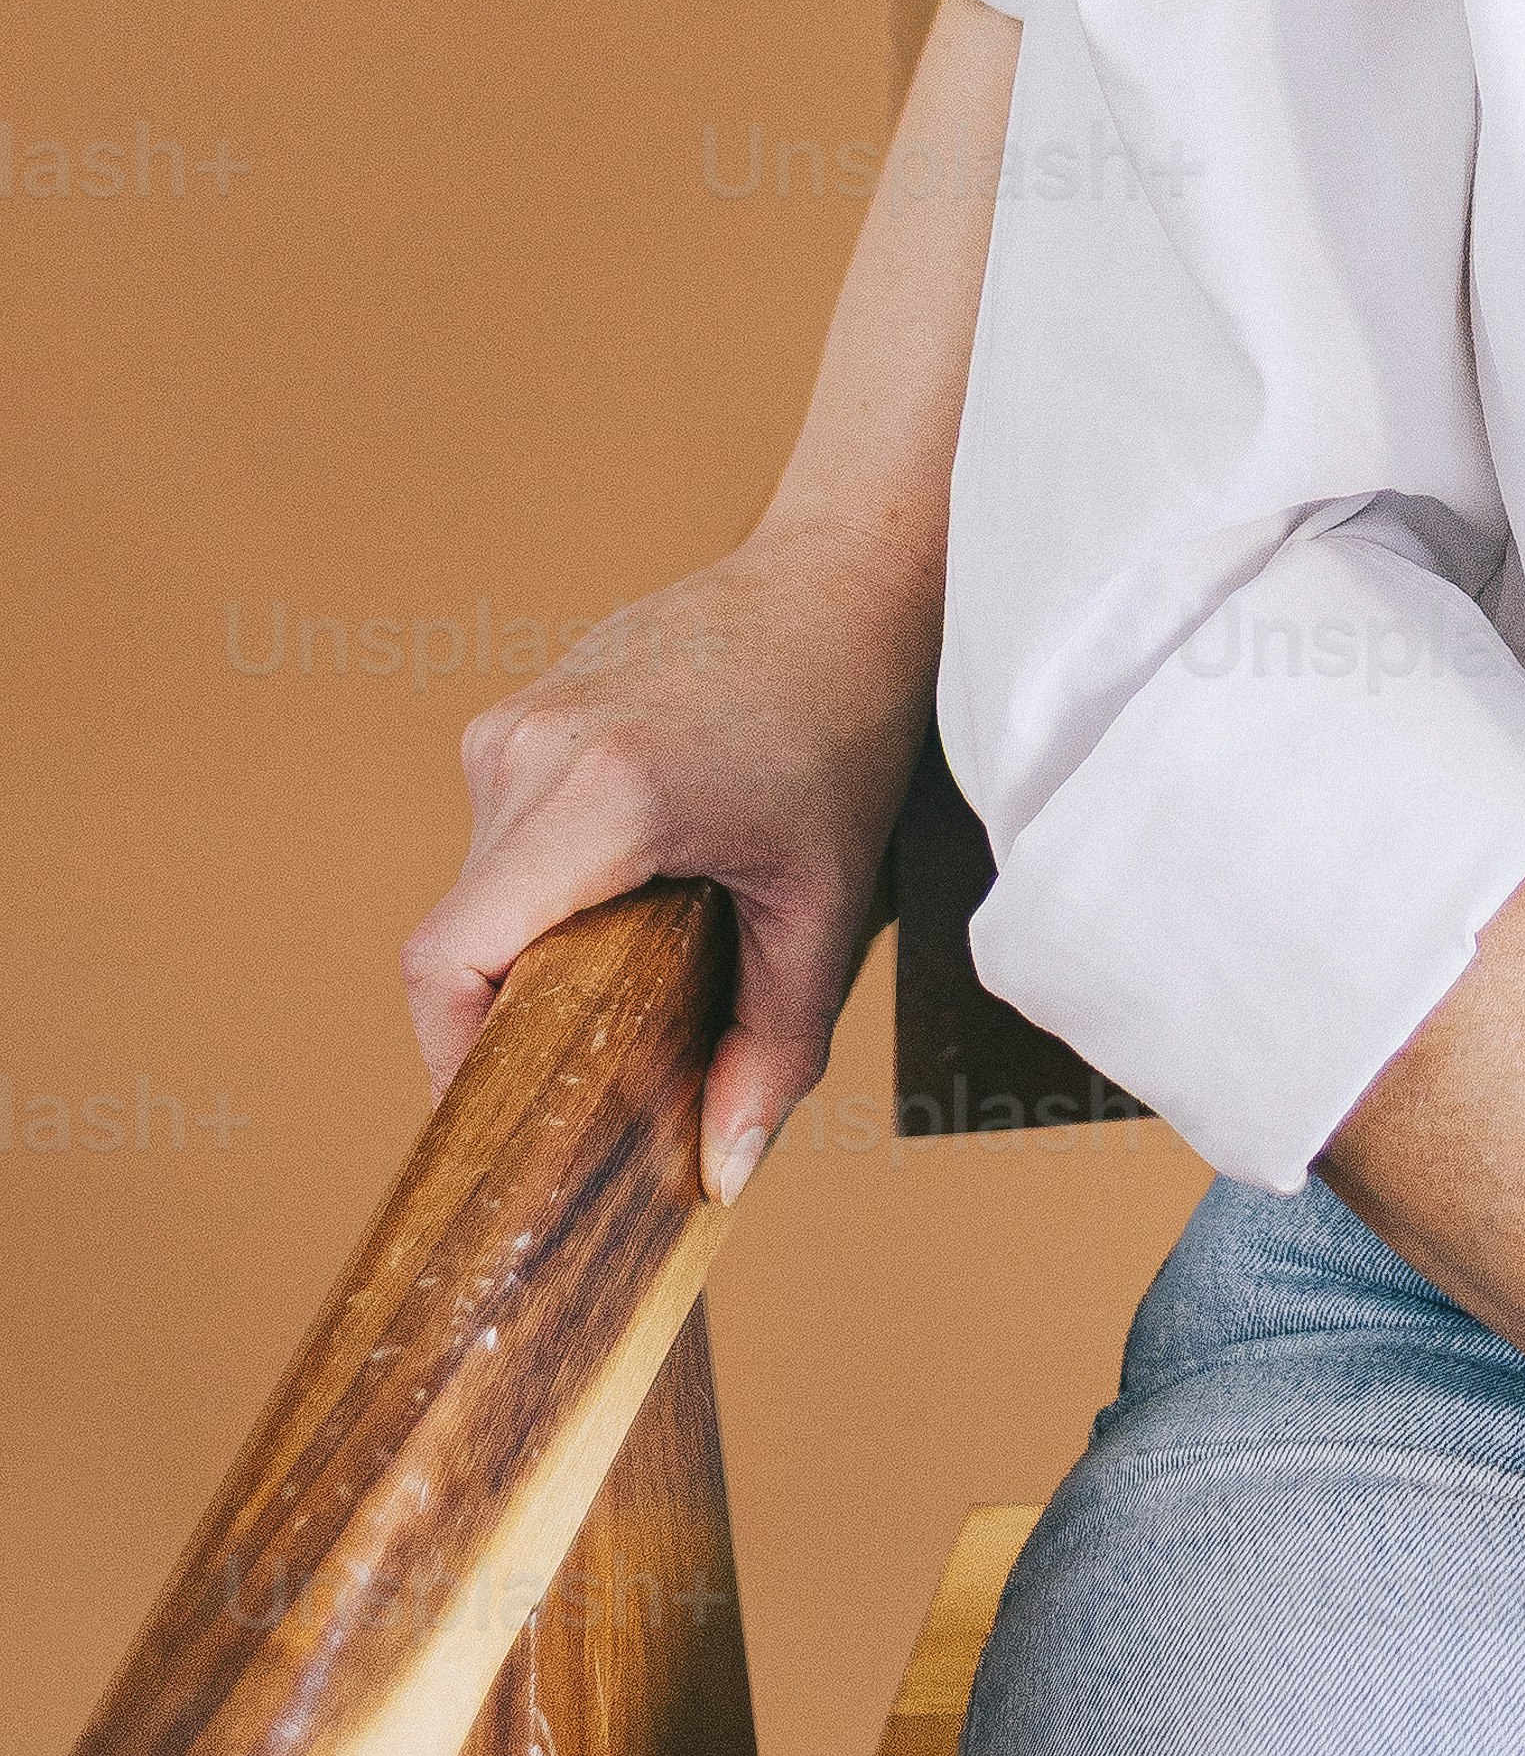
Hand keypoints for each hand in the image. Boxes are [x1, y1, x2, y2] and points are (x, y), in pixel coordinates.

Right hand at [399, 515, 933, 1197]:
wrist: (844, 581)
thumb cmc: (845, 728)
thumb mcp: (826, 903)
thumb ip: (774, 1047)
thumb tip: (720, 1175)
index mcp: (599, 797)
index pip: (448, 961)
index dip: (452, 1060)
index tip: (503, 1119)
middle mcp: (531, 749)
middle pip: (459, 937)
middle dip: (508, 1018)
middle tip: (587, 1066)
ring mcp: (516, 717)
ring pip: (476, 887)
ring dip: (530, 945)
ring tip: (632, 956)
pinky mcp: (520, 704)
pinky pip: (498, 833)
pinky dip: (541, 884)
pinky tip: (633, 878)